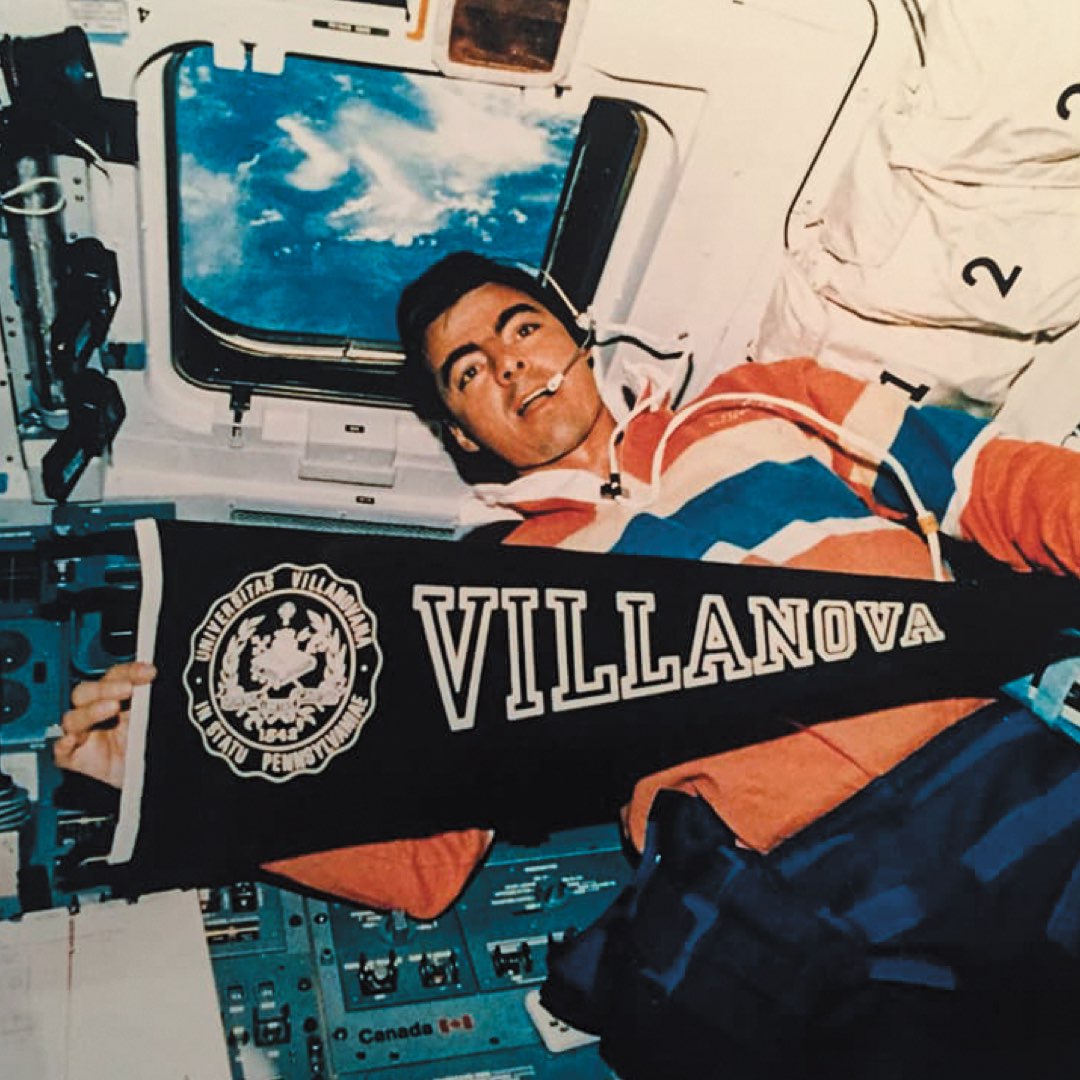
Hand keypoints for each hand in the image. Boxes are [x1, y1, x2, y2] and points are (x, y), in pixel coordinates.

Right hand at [54, 661, 156, 788]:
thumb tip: (158, 683)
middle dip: (106, 688)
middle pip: (86, 692)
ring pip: (73, 718)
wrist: (145, 778)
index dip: (129, 672)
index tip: (149, 672)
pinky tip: (73, 739)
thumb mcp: (154, 721)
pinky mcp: (75, 758)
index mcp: (116, 698)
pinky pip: (61, 751)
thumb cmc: (147, 748)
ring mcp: (84, 735)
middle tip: (127, 688)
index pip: (115, 677)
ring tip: (112, 708)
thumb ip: (152, 703)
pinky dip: (64, 744)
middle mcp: (96, 713)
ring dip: (90, 711)